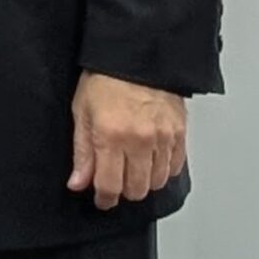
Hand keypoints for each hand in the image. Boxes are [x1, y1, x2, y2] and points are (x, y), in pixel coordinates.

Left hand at [68, 72, 187, 208]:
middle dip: (123, 192)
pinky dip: (163, 171)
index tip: (101, 201)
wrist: (136, 57)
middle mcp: (140, 141)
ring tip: (131, 170)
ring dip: (143, 182)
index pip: (109, 184)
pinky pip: (174, 168)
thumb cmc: (104, 79)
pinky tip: (151, 162)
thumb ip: (82, 151)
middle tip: (114, 183)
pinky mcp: (180, 134)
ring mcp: (163, 139)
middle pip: (136, 189)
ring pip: (157, 182)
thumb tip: (78, 183)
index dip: (104, 199)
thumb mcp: (81, 111)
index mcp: (111, 135)